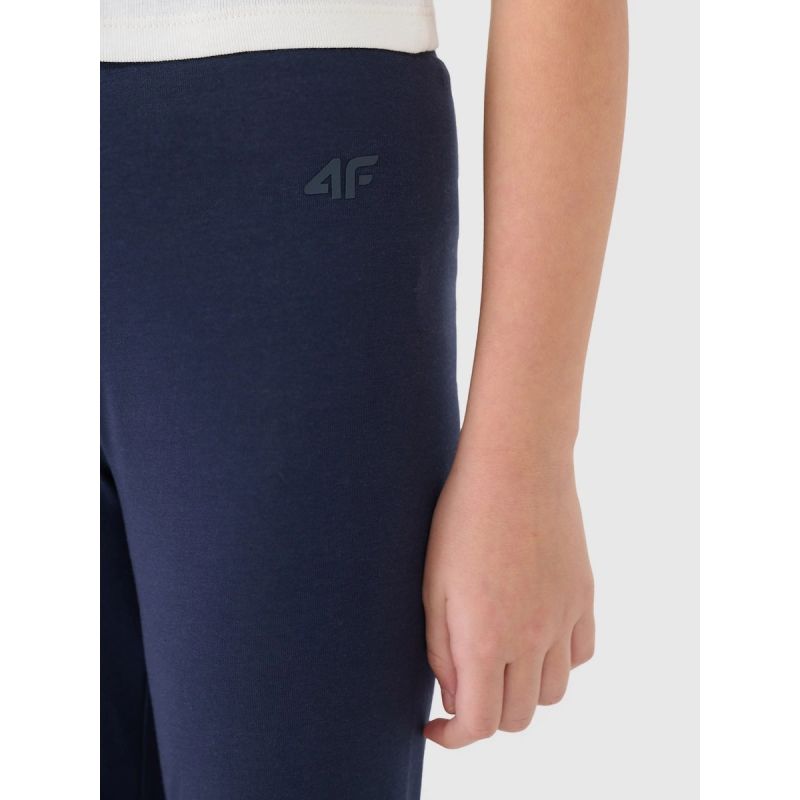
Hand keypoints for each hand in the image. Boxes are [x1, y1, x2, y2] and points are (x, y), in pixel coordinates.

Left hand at [422, 448, 594, 747]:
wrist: (516, 465)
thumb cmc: (462, 518)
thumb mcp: (433, 585)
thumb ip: (441, 648)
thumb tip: (454, 693)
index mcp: (485, 638)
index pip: (479, 723)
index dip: (454, 736)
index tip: (436, 726)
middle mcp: (531, 638)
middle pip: (518, 716)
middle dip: (486, 716)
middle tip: (464, 689)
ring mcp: (563, 618)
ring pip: (552, 693)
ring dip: (522, 692)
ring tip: (498, 663)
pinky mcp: (583, 596)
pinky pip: (580, 654)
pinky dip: (557, 663)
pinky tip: (534, 639)